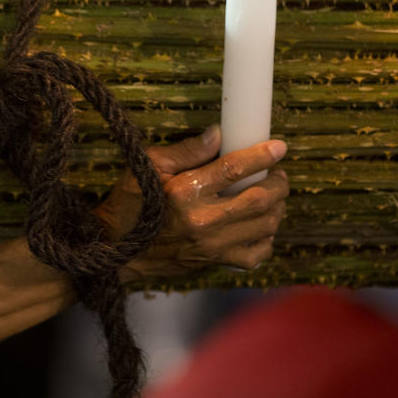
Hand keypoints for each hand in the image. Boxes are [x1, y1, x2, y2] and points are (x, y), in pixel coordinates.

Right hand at [92, 125, 288, 279]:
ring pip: (264, 226)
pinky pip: (255, 255)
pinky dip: (267, 239)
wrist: (117, 250)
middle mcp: (202, 220)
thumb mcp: (148, 167)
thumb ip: (186, 150)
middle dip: (277, 183)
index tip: (279, 147)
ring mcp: (211, 245)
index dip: (262, 156)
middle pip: (259, 199)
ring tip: (272, 195)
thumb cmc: (131, 203)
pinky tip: (261, 226)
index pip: (234, 169)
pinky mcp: (214, 263)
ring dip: (277, 208)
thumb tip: (218, 134)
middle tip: (277, 173)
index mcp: (184, 191)